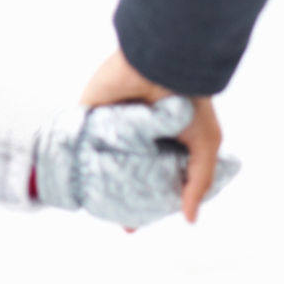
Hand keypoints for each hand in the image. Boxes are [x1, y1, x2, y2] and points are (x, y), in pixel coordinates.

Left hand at [80, 50, 223, 222]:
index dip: (154, 195)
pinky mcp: (91, 111)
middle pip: (128, 168)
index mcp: (168, 135)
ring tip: (99, 206)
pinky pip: (81, 138)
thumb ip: (198, 182)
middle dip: (125, 193)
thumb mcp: (205, 143)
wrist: (157, 63)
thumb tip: (189, 218)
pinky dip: (79, 154)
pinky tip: (78, 177)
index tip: (146, 218)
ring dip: (100, 178)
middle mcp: (140, 130)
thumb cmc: (187, 99)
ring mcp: (115, 121)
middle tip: (123, 220)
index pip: (159, 171)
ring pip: (103, 157)